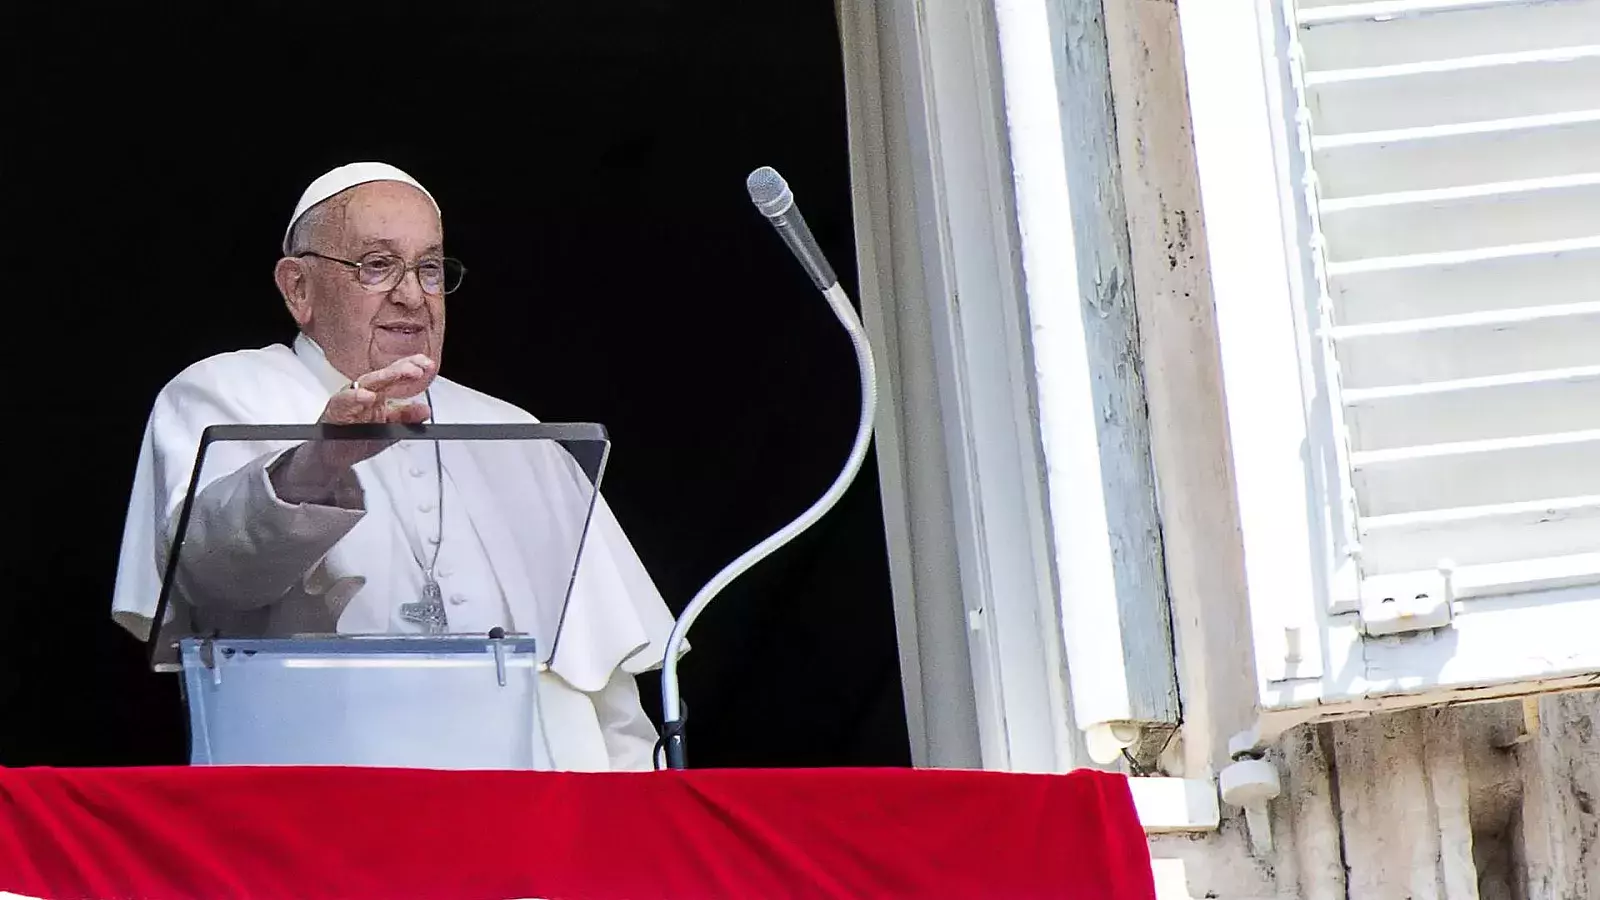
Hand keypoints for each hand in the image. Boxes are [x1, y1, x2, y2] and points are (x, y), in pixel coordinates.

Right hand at [269, 355, 437, 503]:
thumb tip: (425, 410)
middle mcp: (364, 392)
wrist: (333, 455)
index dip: (412, 367)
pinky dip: (354, 398)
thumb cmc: (357, 437)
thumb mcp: (389, 429)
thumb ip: (407, 418)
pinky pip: (343, 402)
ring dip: (383, 377)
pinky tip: (367, 396)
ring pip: (365, 383)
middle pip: (384, 375)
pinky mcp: (335, 412)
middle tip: (418, 369)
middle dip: (401, 369)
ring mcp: (349, 400)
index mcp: (378, 393)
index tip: (428, 365)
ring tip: (399, 374)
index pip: (396, 375)